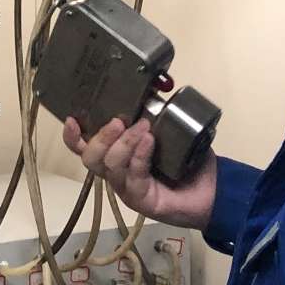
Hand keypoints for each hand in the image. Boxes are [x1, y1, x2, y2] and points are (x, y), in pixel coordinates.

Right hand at [63, 116, 215, 230]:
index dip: (72, 136)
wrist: (212, 193)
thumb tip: (151, 85)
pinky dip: (139, 155)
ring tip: (143, 128)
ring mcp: (127, 189)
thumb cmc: (187, 162)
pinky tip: (149, 142)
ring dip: (124, 143)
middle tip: (117, 122)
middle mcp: (116, 174)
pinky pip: (134, 175)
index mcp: (115, 157)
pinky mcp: (142, 200)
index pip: (83, 148)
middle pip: (90, 158)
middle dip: (100, 137)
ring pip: (110, 166)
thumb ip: (155, 113)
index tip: (72, 118)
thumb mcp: (168, 132)